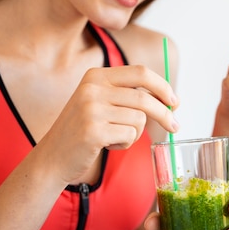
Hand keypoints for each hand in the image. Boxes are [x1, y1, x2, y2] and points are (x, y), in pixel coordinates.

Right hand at [37, 65, 178, 183]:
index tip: (175, 101)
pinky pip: (130, 136)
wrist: (52, 157)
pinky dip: (126, 144)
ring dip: (135, 133)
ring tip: (116, 137)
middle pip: (145, 98)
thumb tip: (173, 100)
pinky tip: (108, 144)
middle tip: (176, 127)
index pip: (141, 72)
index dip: (163, 86)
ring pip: (139, 119)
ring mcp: (91, 109)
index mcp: (96, 75)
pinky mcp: (93, 131)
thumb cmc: (85, 131)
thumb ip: (132, 97)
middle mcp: (92, 88)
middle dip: (165, 114)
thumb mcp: (103, 104)